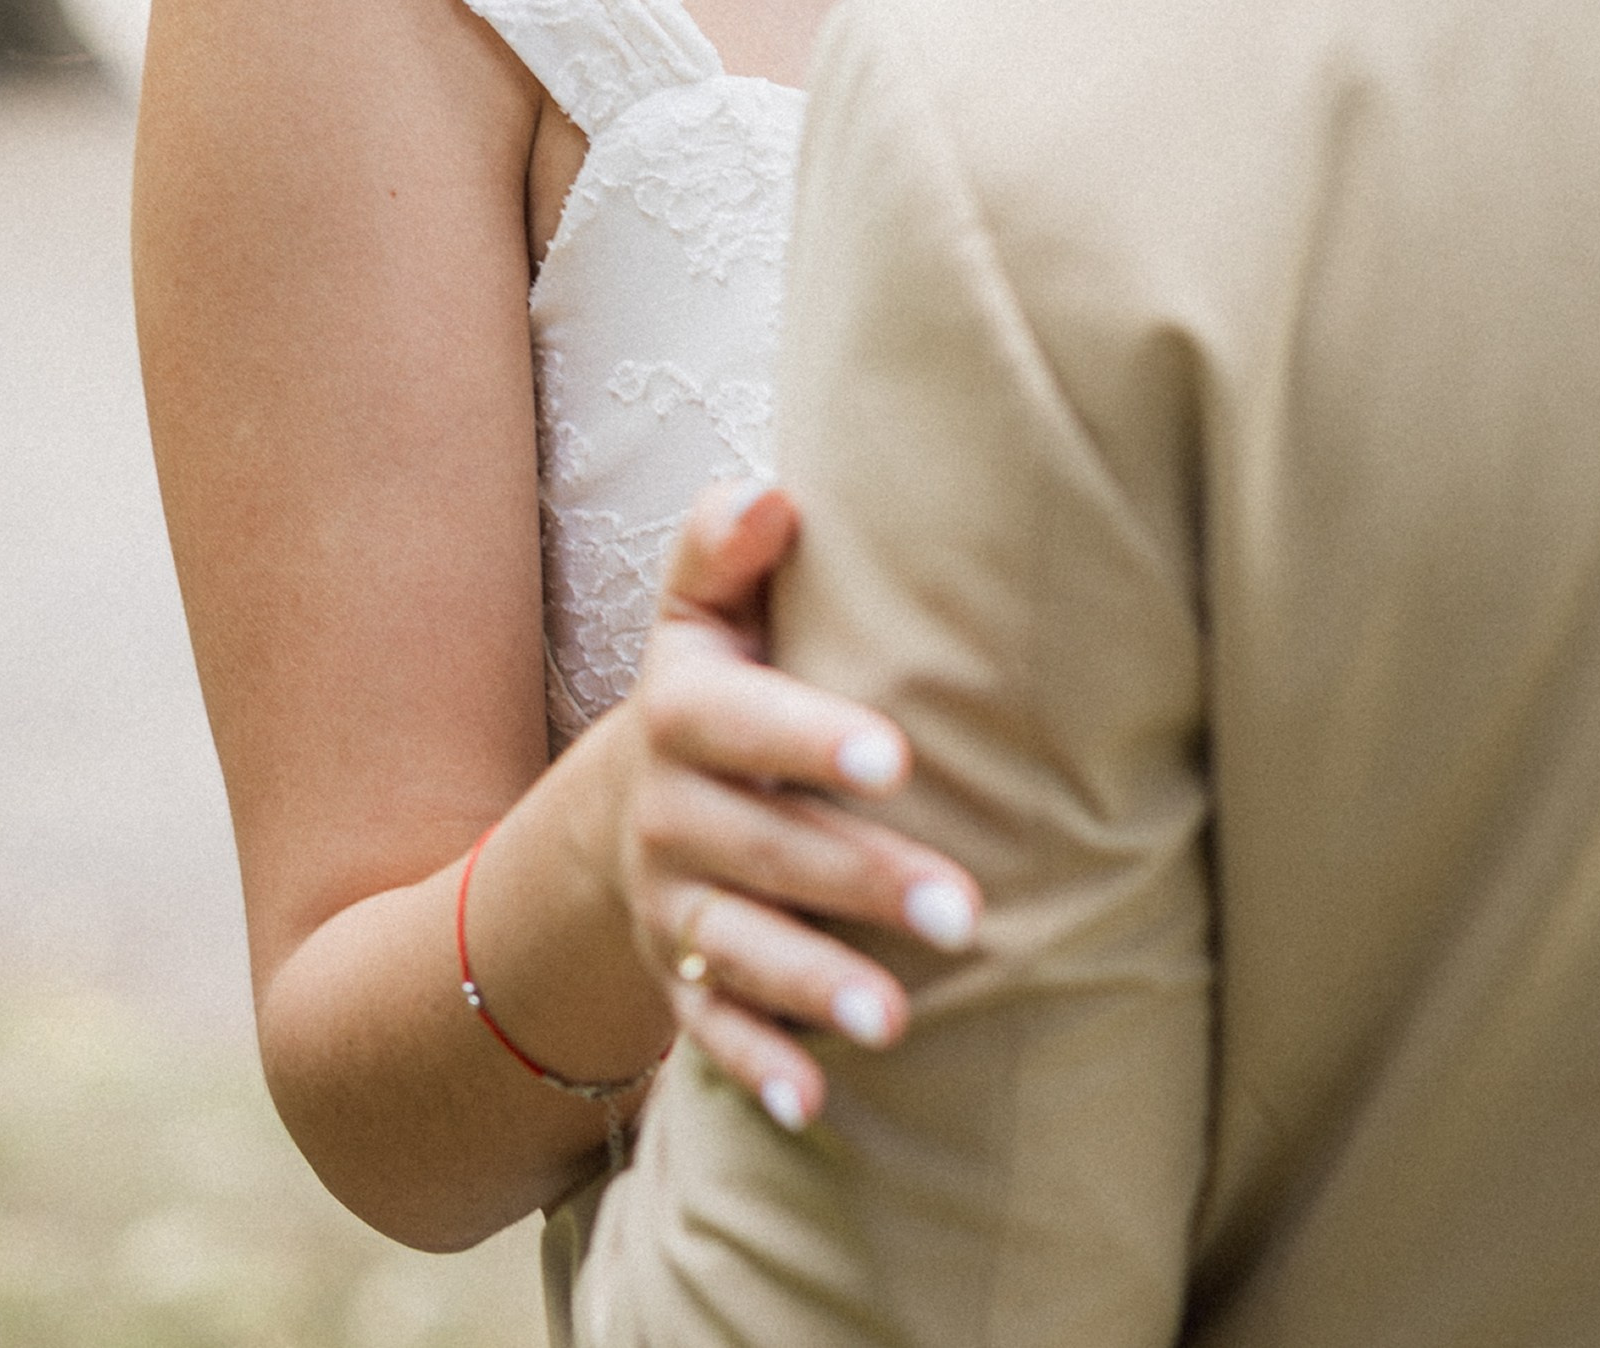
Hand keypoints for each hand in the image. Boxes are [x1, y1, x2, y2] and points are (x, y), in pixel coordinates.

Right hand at [615, 481, 981, 1130]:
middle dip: (858, 879)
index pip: (739, 723)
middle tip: (962, 908)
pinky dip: (756, 1068)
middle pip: (761, 848)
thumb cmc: (722, 683)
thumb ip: (726, 546)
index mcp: (684, 713)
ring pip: (736, 950)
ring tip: (897, 1016)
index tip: (896, 756)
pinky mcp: (679, 981)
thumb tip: (774, 496)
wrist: (637, 795)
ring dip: (812, 984)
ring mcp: (670, 906)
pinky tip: (815, 1101)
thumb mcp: (705, 611)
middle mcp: (669, 814)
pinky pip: (710, 1032)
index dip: (809, 737)